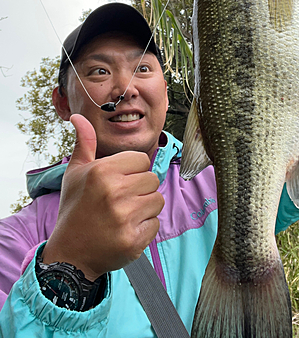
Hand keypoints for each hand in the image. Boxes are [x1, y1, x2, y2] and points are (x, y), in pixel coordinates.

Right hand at [42, 114, 163, 280]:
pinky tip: (125, 230)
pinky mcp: (133, 240)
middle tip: (119, 201)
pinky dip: (144, 228)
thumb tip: (79, 117)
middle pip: (152, 179)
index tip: (118, 182)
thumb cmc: (74, 208)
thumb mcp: (75, 172)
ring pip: (158, 200)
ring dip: (145, 208)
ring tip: (124, 214)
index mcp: (103, 171)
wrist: (70, 253)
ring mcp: (125, 217)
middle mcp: (115, 192)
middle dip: (140, 189)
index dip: (132, 170)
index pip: (142, 160)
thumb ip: (84, 142)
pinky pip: (156, 224)